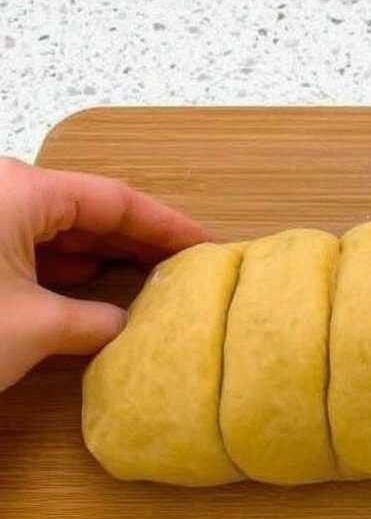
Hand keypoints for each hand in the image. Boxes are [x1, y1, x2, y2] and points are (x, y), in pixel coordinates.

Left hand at [0, 157, 206, 391]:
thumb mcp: (34, 328)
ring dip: (97, 257)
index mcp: (18, 190)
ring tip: (146, 283)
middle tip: (181, 267)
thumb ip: (94, 323)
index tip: (203, 243)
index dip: (165, 225)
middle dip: (133, 241)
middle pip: (84, 209)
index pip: (114, 199)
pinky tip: (89, 292)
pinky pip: (24, 248)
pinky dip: (59, 270)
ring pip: (53, 229)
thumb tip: (128, 326)